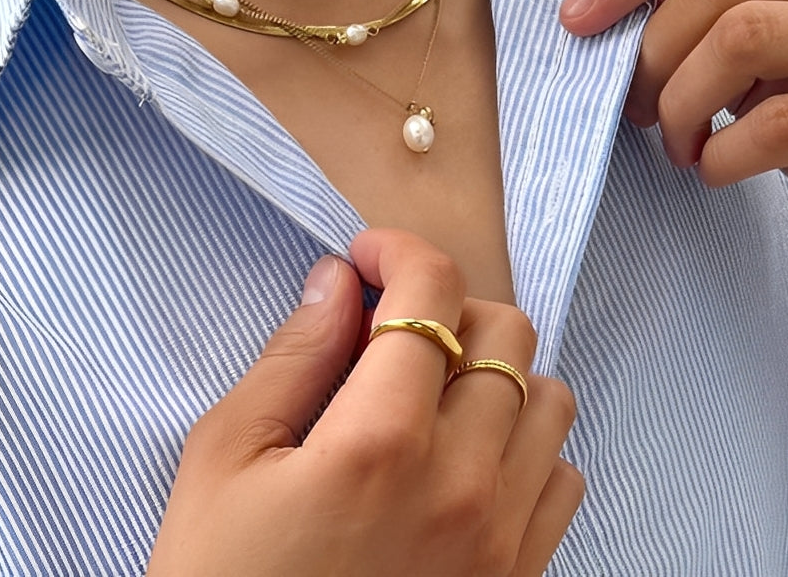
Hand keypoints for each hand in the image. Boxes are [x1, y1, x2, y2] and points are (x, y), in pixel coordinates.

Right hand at [147, 229, 582, 575]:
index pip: (432, 292)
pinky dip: (525, 444)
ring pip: (549, 395)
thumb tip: (337, 281)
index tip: (367, 256)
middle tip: (390, 330)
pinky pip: (563, 476)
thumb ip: (291, 357)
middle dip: (447, 305)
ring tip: (432, 392)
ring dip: (495, 370)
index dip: (400, 249)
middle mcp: (462, 483)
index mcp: (380, 441)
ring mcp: (503, 538)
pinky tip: (464, 460)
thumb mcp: (224, 461)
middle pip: (505, 328)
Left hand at [559, 0, 787, 260]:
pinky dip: (722, 154)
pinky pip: (778, 125)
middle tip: (635, 102)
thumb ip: (729, 5)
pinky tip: (716, 168)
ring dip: (680, 102)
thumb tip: (620, 10)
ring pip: (741, 38)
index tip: (579, 17)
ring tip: (679, 141)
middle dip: (652, 49)